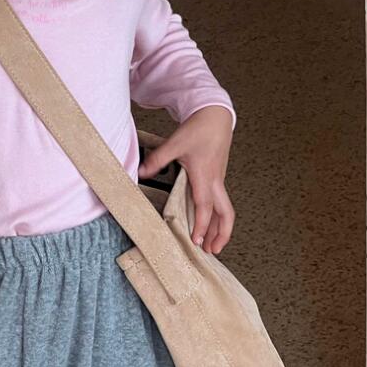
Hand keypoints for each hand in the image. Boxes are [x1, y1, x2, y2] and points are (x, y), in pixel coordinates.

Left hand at [138, 106, 235, 254]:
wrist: (216, 116)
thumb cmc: (198, 129)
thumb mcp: (175, 143)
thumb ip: (158, 159)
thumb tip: (141, 172)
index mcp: (205, 176)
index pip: (205, 207)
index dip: (202, 225)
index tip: (196, 241)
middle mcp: (215, 180)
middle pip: (225, 213)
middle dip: (221, 234)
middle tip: (212, 251)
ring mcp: (219, 179)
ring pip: (225, 208)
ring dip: (221, 227)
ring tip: (214, 244)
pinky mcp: (218, 175)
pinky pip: (221, 200)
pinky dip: (219, 215)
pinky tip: (210, 220)